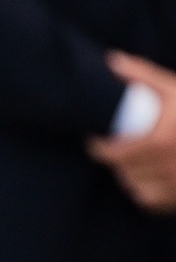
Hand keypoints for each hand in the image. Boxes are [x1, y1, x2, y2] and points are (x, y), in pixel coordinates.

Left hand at [88, 52, 175, 213]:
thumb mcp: (175, 89)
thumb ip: (143, 75)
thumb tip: (111, 60)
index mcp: (163, 141)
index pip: (113, 153)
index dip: (98, 147)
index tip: (94, 139)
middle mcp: (170, 167)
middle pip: (122, 169)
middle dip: (114, 158)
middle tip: (111, 146)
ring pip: (133, 185)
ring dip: (127, 173)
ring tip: (131, 159)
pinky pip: (149, 200)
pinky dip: (144, 190)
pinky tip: (148, 175)